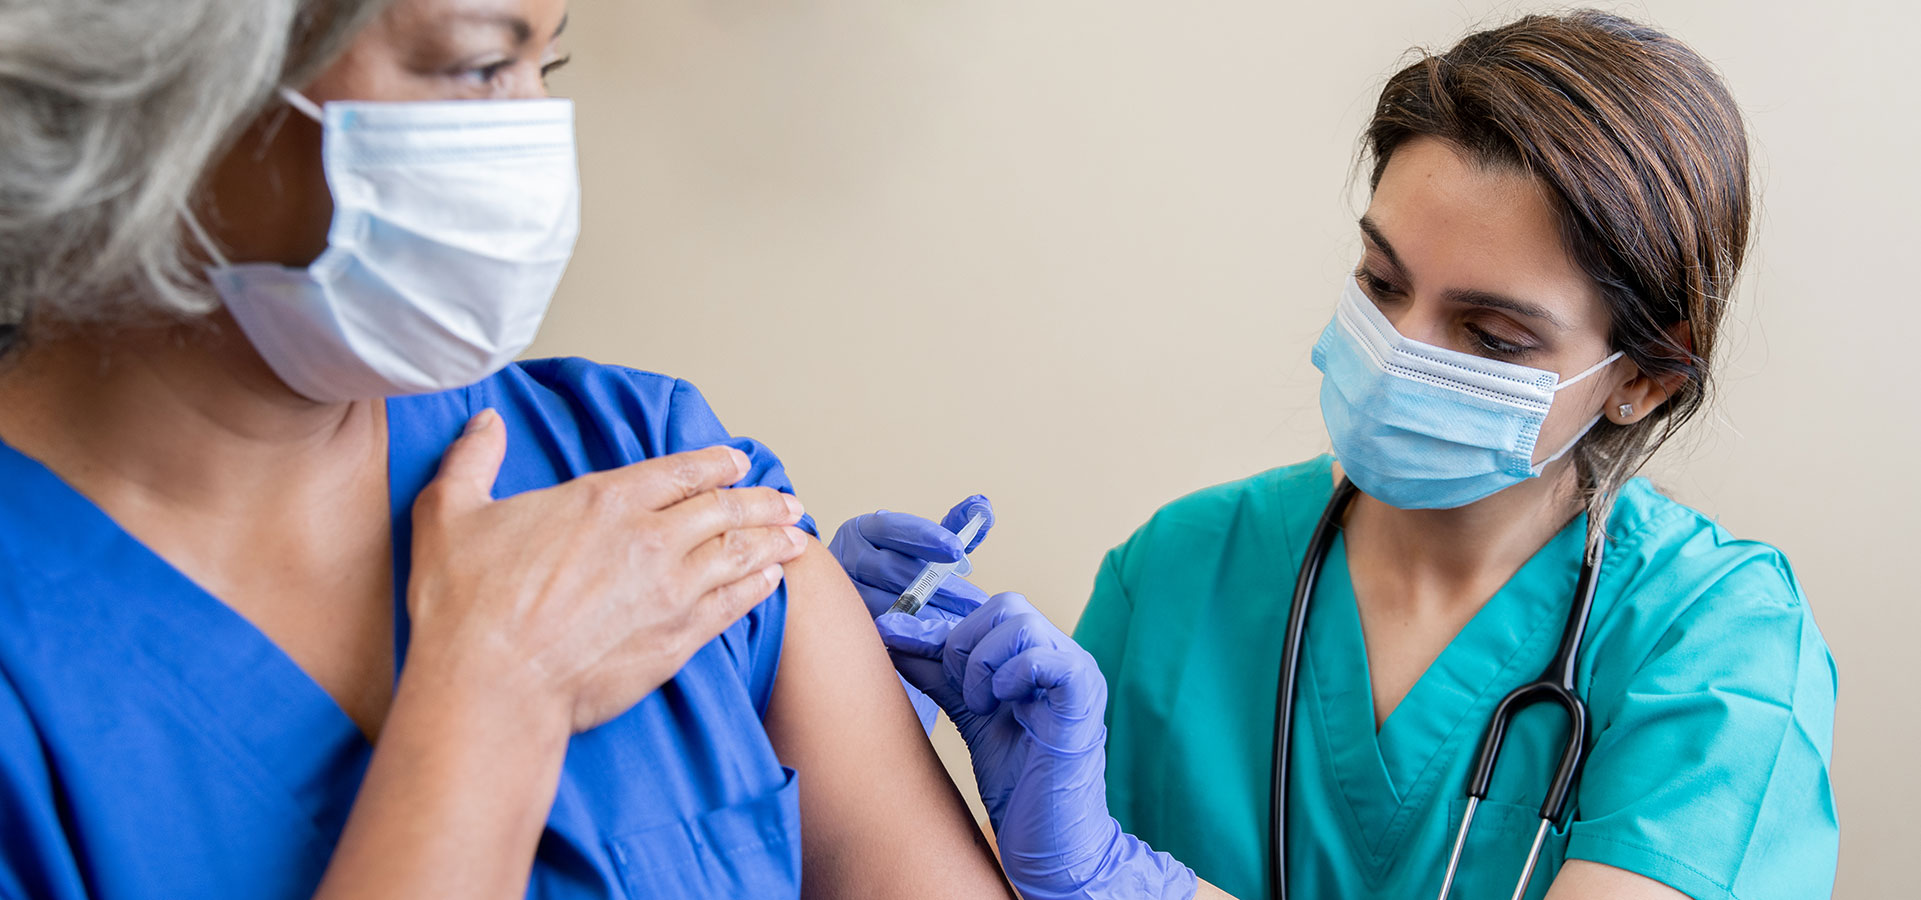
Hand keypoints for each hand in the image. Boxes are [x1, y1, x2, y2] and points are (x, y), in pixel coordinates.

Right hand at [406, 408, 811, 732]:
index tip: (738, 462)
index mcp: (603, 501)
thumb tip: (485, 421)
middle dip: (761, 500)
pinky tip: (772, 581)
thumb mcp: (450, 513)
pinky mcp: (677, 639)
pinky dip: (758, 587)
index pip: (677, 471)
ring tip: (797, 534)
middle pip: (723, 509)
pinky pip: (733, 604)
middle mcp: (649, 539)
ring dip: (773, 540)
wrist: (491, 688)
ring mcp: (671, 591)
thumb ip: (473, 460)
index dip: (714, 463)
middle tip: (787, 499)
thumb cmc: (465, 608)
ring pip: (738, 553)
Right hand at [829, 495, 993, 730]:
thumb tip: (982, 505)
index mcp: (864, 530)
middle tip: (975, 602)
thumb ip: (954, 526)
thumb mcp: (925, 545)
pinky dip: (911, 636)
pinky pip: (880, 631)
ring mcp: (842, 593)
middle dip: (940, 587)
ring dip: (929, 615)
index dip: (927, 537)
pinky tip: (939, 643)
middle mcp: (846, 557)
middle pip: (893, 569)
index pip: (894, 528)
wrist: (857, 604)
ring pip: (886, 603)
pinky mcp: (845, 625)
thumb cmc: (900, 568)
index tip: (958, 550)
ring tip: (964, 625)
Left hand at [878, 594, 1196, 899]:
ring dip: (982, 663)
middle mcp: (1063, 656)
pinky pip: (1044, 658)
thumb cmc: (1018, 783)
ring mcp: (1078, 674)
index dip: (943, 628)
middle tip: (961, 693)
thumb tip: (895, 637)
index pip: (991, 611)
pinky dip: (1009, 676)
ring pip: (1020, 623)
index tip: (900, 643)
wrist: (1051, 841)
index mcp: (1040, 657)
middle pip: (1006, 605)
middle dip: (963, 644)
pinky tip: (999, 708)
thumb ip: (941, 676)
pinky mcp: (1083, 699)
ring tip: (981, 707)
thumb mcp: (970, 716)